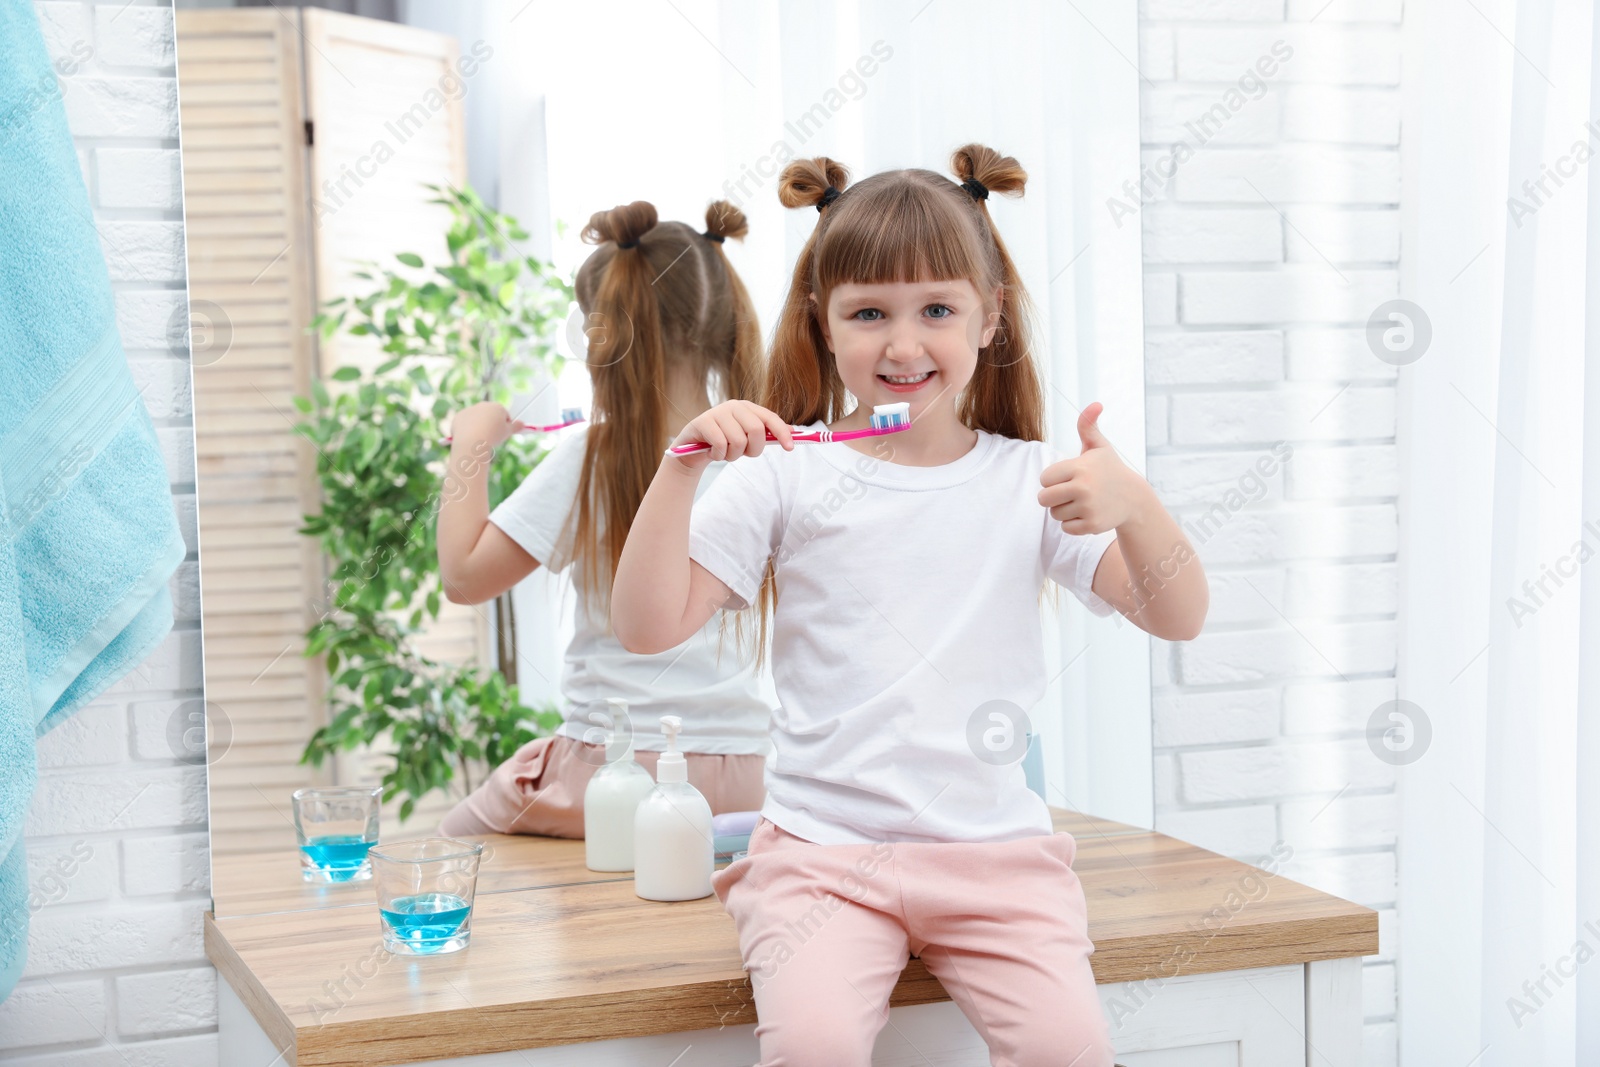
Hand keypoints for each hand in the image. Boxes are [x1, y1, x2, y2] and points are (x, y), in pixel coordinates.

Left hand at [449, 401, 524, 449]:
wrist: (472, 441)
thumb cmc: (493, 436)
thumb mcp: (508, 432)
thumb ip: (516, 426)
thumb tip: (523, 424)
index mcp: (497, 406)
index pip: (504, 414)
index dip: (504, 425)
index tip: (502, 434)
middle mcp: (483, 405)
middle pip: (489, 415)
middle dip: (491, 423)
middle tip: (491, 437)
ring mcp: (470, 410)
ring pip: (476, 419)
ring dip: (478, 426)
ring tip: (479, 439)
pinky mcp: (459, 416)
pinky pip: (465, 423)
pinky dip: (467, 429)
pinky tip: (469, 438)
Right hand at [666, 400, 794, 468]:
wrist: (691, 450)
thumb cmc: (723, 443)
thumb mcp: (746, 438)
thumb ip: (766, 434)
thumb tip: (792, 432)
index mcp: (747, 408)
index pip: (770, 418)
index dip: (782, 433)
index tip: (790, 448)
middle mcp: (733, 406)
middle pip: (756, 430)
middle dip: (753, 449)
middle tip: (742, 454)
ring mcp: (717, 412)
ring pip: (738, 441)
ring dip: (732, 456)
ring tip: (724, 453)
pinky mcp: (703, 422)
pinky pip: (721, 445)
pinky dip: (719, 456)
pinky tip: (712, 453)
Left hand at [1037, 402, 1153, 534]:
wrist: (1133, 498)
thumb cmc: (1109, 469)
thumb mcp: (1099, 446)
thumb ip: (1088, 425)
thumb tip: (1096, 403)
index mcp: (1079, 467)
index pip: (1044, 479)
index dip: (1053, 480)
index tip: (1068, 478)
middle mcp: (1083, 487)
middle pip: (1043, 499)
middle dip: (1052, 498)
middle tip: (1069, 493)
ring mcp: (1088, 507)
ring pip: (1054, 514)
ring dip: (1064, 511)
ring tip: (1082, 502)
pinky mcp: (1092, 525)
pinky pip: (1065, 528)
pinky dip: (1073, 524)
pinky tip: (1087, 514)